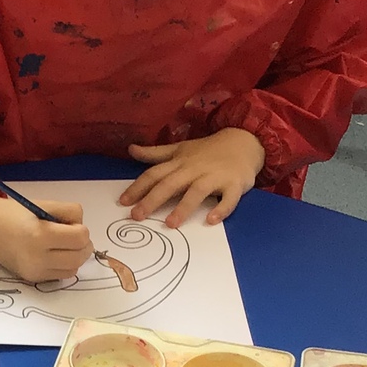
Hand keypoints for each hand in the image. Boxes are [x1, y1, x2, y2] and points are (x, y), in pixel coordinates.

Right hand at [0, 189, 93, 283]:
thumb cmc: (15, 212)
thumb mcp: (44, 204)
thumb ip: (70, 213)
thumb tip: (83, 233)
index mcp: (40, 234)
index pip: (80, 238)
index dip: (82, 229)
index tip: (72, 224)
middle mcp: (37, 257)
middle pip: (79, 257)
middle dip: (83, 245)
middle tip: (74, 236)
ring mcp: (34, 271)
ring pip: (73, 269)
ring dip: (75, 257)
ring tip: (64, 245)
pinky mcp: (32, 278)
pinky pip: (60, 275)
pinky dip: (63, 265)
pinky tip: (54, 255)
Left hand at [120, 129, 265, 226]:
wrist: (245, 141)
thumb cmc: (208, 150)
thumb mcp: (180, 149)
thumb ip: (156, 154)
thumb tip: (131, 150)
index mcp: (179, 162)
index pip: (154, 174)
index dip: (137, 187)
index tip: (122, 202)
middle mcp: (194, 169)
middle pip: (170, 184)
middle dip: (152, 199)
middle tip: (136, 216)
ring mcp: (215, 176)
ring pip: (197, 191)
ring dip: (183, 207)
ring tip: (170, 224)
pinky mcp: (235, 184)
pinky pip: (228, 199)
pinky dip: (221, 209)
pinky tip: (211, 220)